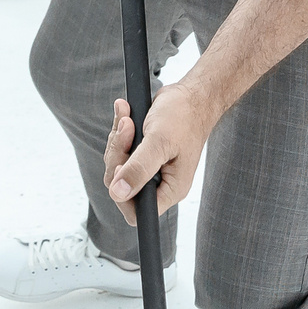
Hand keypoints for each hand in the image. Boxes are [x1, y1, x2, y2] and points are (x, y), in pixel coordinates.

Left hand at [104, 86, 211, 221]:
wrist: (190, 96)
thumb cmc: (184, 117)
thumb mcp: (159, 142)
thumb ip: (139, 168)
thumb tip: (118, 192)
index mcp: (170, 189)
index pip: (137, 212)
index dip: (122, 193)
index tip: (123, 163)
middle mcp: (160, 183)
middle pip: (121, 186)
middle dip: (118, 155)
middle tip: (127, 129)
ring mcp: (150, 169)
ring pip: (117, 166)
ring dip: (118, 140)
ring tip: (128, 119)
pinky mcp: (142, 155)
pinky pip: (120, 151)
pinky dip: (119, 132)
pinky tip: (126, 115)